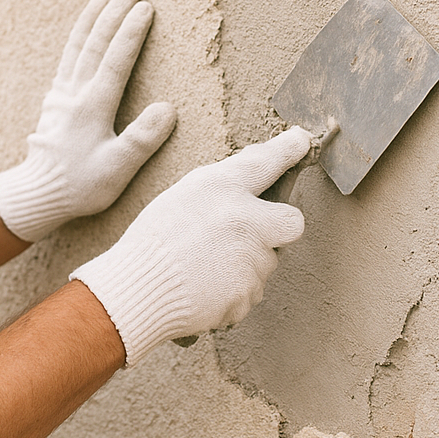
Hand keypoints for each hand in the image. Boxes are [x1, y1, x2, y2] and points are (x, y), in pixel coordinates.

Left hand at [0, 0, 176, 242]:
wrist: (36, 195)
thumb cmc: (79, 186)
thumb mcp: (116, 170)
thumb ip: (141, 139)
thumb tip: (167, 108)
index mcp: (92, 107)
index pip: (115, 61)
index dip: (131, 33)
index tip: (146, 8)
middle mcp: (74, 95)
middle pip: (95, 46)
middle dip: (113, 15)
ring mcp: (61, 97)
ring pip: (76, 49)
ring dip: (90, 21)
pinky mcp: (54, 104)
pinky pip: (66, 61)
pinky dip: (75, 41)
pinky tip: (81, 35)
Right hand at [70, 127, 312, 364]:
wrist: (136, 289)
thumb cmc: (151, 243)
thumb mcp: (182, 197)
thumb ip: (220, 192)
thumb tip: (251, 192)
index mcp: (221, 186)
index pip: (264, 161)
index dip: (287, 150)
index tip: (302, 141)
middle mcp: (244, 217)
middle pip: (291, 221)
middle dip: (278, 229)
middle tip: (249, 238)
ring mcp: (250, 257)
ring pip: (264, 263)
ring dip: (243, 269)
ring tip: (202, 270)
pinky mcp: (247, 292)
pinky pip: (248, 294)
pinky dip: (230, 297)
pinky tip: (201, 290)